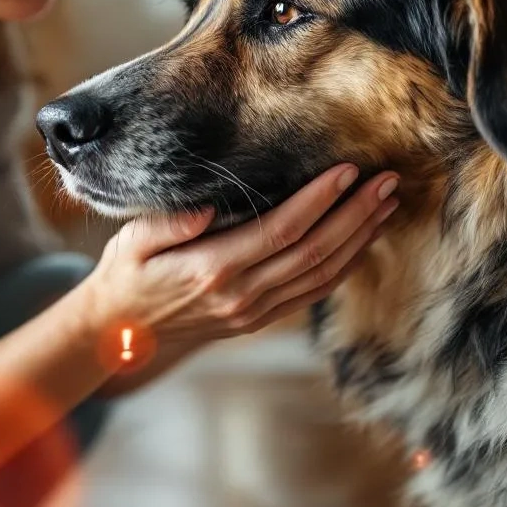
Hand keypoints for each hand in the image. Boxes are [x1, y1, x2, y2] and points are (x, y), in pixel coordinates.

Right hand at [83, 165, 399, 343]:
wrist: (118, 335)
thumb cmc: (125, 277)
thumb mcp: (131, 243)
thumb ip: (167, 224)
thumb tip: (206, 207)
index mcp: (211, 270)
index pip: (280, 230)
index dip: (319, 200)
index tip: (346, 171)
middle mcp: (240, 295)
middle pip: (314, 252)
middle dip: (356, 214)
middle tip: (387, 182)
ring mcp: (253, 312)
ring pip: (321, 275)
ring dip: (359, 239)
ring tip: (386, 206)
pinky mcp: (258, 319)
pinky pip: (311, 294)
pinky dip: (343, 267)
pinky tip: (361, 242)